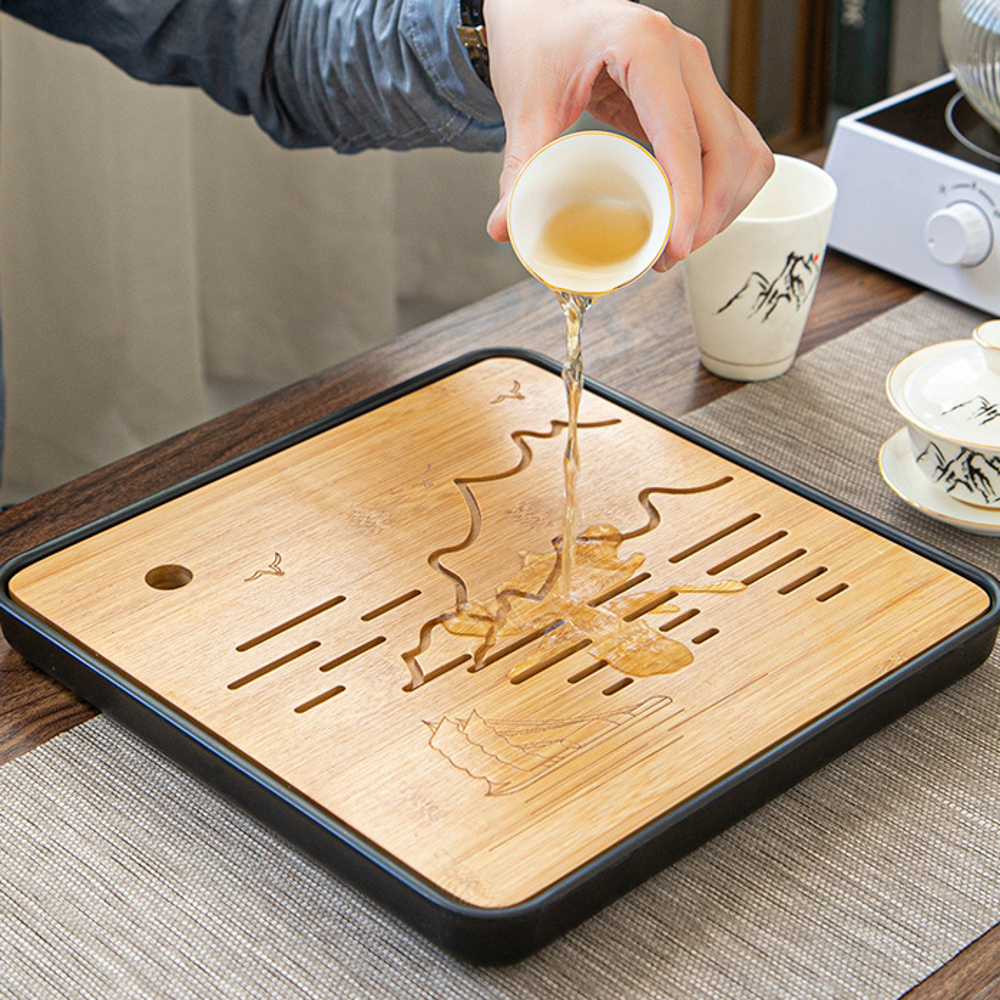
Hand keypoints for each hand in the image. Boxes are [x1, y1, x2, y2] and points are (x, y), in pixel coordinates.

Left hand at [483, 0, 773, 268]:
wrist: (542, 9)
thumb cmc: (536, 40)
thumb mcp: (524, 104)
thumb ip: (519, 168)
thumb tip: (504, 228)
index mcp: (644, 46)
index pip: (683, 135)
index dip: (687, 200)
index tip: (674, 248)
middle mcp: (684, 56)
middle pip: (727, 147)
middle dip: (708, 213)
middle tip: (669, 257)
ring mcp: (698, 74)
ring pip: (743, 149)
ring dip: (724, 204)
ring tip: (681, 244)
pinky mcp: (698, 95)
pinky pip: (734, 146)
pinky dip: (724, 188)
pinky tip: (693, 217)